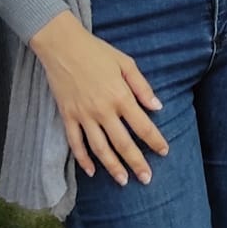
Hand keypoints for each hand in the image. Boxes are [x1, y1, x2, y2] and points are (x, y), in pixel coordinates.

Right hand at [30, 11, 167, 184]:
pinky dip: (83, 160)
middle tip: (146, 178)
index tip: (164, 152)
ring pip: (100, 149)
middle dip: (136, 163)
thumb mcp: (126, 63)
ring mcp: (83, 116)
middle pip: (123, 143)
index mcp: (121, 96)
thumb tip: (158, 107)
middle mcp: (103, 110)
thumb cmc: (98, 52)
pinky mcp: (67, 116)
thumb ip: (142, 87)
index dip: (155, 141)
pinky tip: (91, 171)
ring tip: (123, 181)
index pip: (142, 126)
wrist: (63, 46)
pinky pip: (75, 143)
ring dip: (112, 167)